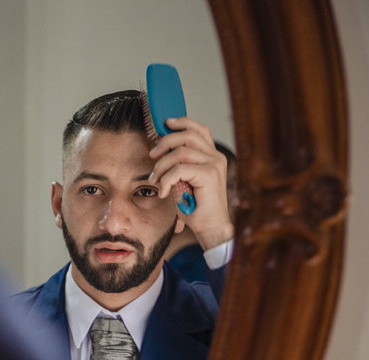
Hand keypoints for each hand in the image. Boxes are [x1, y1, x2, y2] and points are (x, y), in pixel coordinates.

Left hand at [148, 117, 233, 250]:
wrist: (210, 227)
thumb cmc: (195, 206)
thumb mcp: (183, 181)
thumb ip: (178, 165)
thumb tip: (159, 152)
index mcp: (211, 155)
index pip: (199, 129)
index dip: (182, 122)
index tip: (165, 124)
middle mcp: (215, 156)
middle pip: (187, 135)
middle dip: (164, 142)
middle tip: (152, 156)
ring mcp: (214, 164)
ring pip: (180, 152)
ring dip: (161, 166)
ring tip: (155, 180)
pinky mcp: (209, 175)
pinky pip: (179, 169)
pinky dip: (166, 180)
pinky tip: (164, 192)